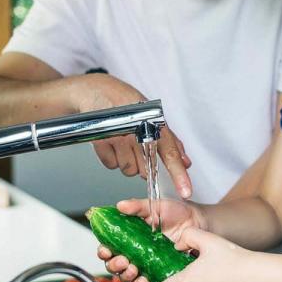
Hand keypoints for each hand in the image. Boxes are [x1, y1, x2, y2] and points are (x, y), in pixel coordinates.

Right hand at [77, 74, 192, 198]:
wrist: (96, 91)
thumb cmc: (125, 102)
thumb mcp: (151, 115)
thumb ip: (170, 140)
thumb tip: (185, 162)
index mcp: (153, 123)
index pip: (170, 153)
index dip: (179, 175)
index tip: (185, 191)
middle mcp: (137, 131)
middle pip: (146, 169)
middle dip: (143, 164)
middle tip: (136, 146)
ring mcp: (119, 137)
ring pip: (128, 169)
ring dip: (126, 161)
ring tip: (121, 141)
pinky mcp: (101, 141)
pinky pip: (111, 164)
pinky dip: (111, 158)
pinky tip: (110, 142)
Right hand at [97, 198, 206, 281]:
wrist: (200, 223)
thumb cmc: (178, 213)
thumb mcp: (157, 206)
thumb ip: (138, 206)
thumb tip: (120, 206)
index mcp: (129, 236)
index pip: (109, 246)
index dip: (104, 250)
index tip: (105, 250)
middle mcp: (134, 252)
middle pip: (115, 265)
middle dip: (114, 265)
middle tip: (122, 260)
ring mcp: (146, 264)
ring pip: (127, 277)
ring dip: (126, 275)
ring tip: (133, 269)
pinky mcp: (159, 274)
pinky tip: (145, 280)